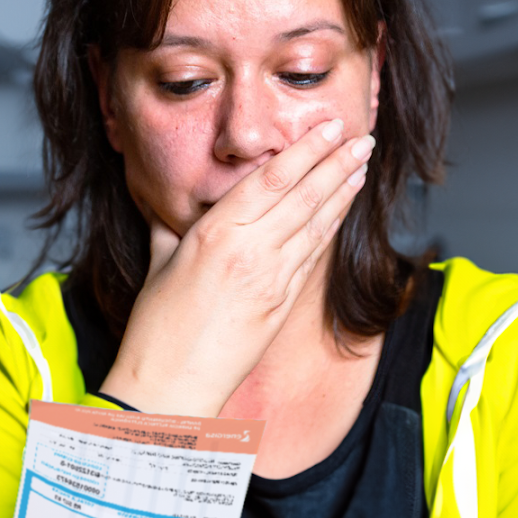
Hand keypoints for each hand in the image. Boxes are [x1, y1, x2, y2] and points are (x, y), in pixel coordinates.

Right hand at [99, 119, 374, 416]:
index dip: (304, 151)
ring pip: (316, 225)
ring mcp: (271, 281)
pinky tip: (343, 211)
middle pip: (302, 196)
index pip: (269, 181)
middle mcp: (249, 253)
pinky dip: (331, 228)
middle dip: (335, 162)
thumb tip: (171, 209)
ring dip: (343, 191)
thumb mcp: (158, 264)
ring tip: (361, 164)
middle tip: (361, 136)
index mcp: (214, 235)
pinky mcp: (282, 306)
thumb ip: (170, 228)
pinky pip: (312, 257)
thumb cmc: (156, 330)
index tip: (326, 128)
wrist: (172, 390)